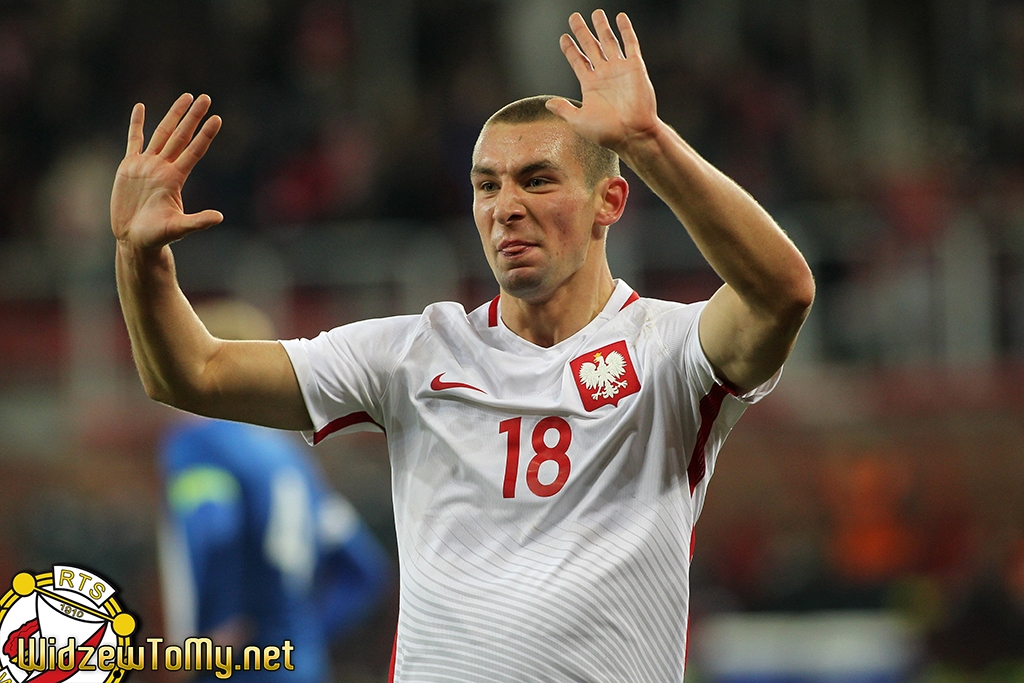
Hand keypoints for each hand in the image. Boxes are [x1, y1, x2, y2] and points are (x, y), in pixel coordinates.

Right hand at [111, 93, 222, 249]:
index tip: (217, 119)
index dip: (205, 135)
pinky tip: (141, 107)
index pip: (194, 151)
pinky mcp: (129, 166)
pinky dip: (136, 124)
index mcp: (175, 178)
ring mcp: (147, 165)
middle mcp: (163, 168)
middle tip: (206, 97)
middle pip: (181, 136)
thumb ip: (198, 222)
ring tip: (186, 97)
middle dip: (193, 116)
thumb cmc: (157, 236)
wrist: (134, 239)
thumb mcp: (178, 228)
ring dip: (173, 115)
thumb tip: (220, 217)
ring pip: (162, 133)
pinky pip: (134, 140)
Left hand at [546, 11, 658, 152]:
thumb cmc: (606, 132)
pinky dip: (626, 30)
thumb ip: (563, 110)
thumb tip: (547, 103)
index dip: (570, 49)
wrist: (633, 134)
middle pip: (591, 47)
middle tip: (574, 17)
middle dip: (582, 32)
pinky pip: (630, 44)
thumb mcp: (578, 121)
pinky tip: (620, 17)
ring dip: (602, 27)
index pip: (577, 61)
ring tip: (595, 13)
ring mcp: (619, 69)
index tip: (563, 37)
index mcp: (590, 85)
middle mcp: (604, 74)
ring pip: (609, 42)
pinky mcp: (635, 67)